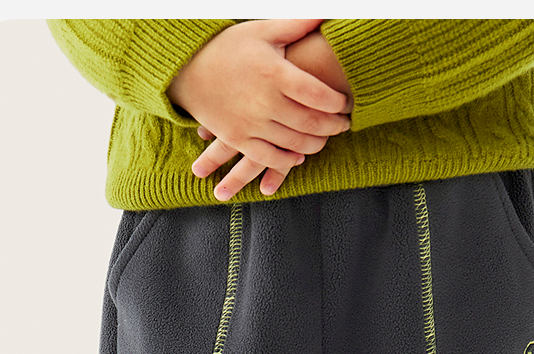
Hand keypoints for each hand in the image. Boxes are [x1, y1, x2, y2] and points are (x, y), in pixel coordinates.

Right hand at [168, 19, 351, 199]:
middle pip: (311, 123)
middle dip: (334, 126)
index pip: (318, 95)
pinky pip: (271, 158)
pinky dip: (289, 160)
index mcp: (274, 73)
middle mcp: (264, 102)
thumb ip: (298, 24)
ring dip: (316, 144)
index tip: (346, 103)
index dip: (338, 102)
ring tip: (325, 138)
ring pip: (295, 144)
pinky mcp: (239, 139)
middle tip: (344, 125)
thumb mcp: (264, 31)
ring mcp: (251, 124)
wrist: (188, 69)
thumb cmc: (229, 47)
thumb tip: (328, 13)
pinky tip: (299, 155)